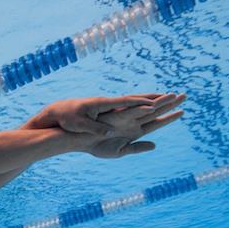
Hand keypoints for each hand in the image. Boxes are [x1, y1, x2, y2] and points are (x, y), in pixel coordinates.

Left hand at [25, 93, 171, 135]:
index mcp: (104, 103)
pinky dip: (140, 105)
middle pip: (135, 98)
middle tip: (171, 95)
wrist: (58, 111)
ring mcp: (109, 104)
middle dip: (153, 97)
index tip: (155, 104)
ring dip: (149, 100)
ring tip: (165, 98)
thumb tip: (109, 132)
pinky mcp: (107, 109)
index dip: (142, 103)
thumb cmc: (68, 118)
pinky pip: (128, 106)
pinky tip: (147, 107)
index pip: (127, 102)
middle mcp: (109, 102)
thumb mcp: (80, 124)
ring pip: (133, 101)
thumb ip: (95, 128)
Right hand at [79, 93, 184, 158]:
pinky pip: (131, 112)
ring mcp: (125, 117)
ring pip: (146, 108)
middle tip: (185, 95)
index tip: (182, 112)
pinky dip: (141, 108)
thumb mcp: (121, 151)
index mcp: (135, 130)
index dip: (170, 118)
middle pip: (156, 111)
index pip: (157, 122)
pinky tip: (153, 106)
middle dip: (171, 103)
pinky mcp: (116, 116)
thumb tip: (154, 145)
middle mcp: (133, 121)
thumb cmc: (97, 146)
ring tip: (174, 95)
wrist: (81, 141)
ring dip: (159, 102)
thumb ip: (138, 148)